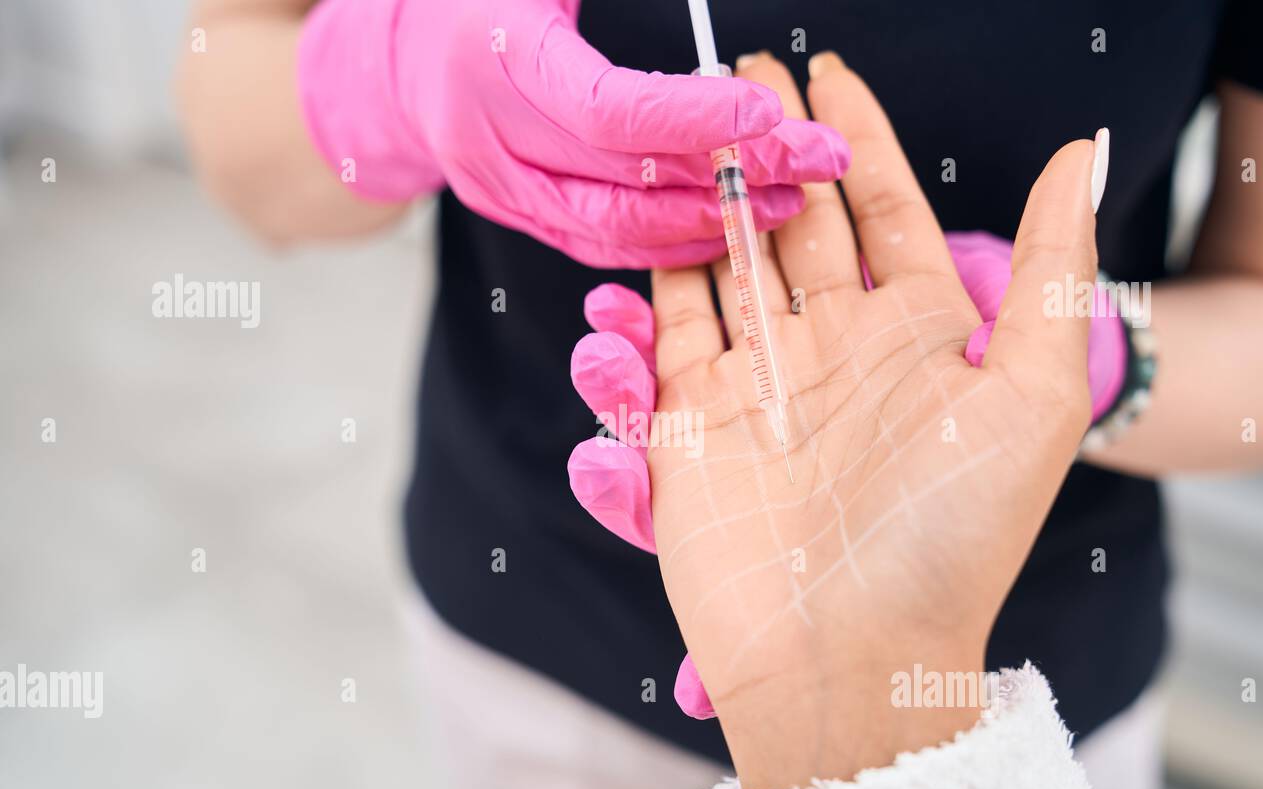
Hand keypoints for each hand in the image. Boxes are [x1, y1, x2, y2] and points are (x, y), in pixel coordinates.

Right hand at [298, 0, 848, 266]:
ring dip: (708, 222)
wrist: (403, 54)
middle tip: (812, 165)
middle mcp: (493, 139)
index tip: (769, 116)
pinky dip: (665, 242)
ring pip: (616, 229)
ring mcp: (501, 189)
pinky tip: (723, 227)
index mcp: (497, 60)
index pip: (611, 112)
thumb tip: (706, 5)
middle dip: (730, 176)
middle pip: (627, 179)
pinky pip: (599, 244)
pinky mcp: (516, 215)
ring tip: (786, 203)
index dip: (694, 119)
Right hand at [614, 51, 1100, 788]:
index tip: (827, 74)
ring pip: (724, 263)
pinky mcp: (687, 420)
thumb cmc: (951, 541)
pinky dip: (650, 273)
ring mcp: (758, 384)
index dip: (857, 140)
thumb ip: (1050, 274)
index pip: (882, 212)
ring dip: (705, 198)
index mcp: (916, 339)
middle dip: (769, 148)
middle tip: (739, 73)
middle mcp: (834, 352)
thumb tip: (1078, 153)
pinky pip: (663, 325)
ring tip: (684, 130)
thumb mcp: (1034, 402)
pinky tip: (645, 218)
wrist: (848, 661)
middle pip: (795, 224)